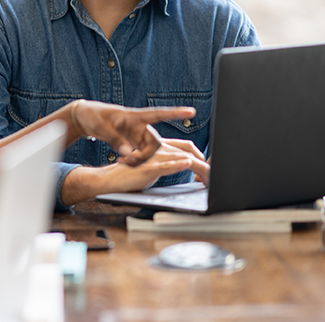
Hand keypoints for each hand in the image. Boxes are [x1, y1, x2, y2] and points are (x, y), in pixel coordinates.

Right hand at [60, 141, 207, 204]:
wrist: (110, 179)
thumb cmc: (130, 175)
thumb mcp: (153, 168)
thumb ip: (168, 165)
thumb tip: (186, 168)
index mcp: (160, 146)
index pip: (187, 146)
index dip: (202, 155)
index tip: (210, 168)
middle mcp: (158, 148)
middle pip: (189, 149)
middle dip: (205, 161)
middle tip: (214, 175)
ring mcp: (153, 158)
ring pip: (181, 157)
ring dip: (199, 167)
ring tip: (210, 175)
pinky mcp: (147, 168)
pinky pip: (165, 165)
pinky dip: (178, 164)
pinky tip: (188, 163)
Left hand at [71, 100, 196, 165]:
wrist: (86, 117)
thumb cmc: (94, 116)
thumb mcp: (103, 129)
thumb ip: (117, 141)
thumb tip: (129, 153)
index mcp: (136, 116)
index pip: (159, 114)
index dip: (176, 113)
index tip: (191, 111)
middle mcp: (140, 126)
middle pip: (155, 144)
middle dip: (145, 155)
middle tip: (127, 160)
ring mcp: (138, 135)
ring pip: (149, 152)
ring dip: (139, 160)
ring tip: (121, 161)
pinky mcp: (134, 142)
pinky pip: (141, 155)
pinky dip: (134, 160)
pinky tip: (122, 161)